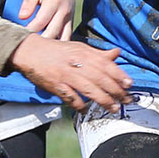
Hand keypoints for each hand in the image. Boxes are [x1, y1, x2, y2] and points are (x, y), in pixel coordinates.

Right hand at [9, 35, 129, 109]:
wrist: (29, 51)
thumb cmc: (57, 51)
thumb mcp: (79, 48)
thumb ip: (98, 54)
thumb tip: (117, 53)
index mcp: (84, 53)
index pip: (106, 65)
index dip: (119, 75)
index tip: (129, 85)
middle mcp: (77, 64)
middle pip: (101, 79)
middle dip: (116, 91)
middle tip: (126, 100)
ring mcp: (66, 75)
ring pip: (89, 89)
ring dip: (103, 100)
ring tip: (113, 108)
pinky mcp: (55, 85)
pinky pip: (70, 97)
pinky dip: (79, 104)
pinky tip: (85, 110)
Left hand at [16, 0, 76, 41]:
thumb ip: (29, 3)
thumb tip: (22, 17)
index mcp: (54, 4)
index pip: (40, 22)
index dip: (29, 31)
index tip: (20, 36)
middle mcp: (64, 13)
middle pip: (52, 33)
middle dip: (40, 41)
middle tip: (29, 47)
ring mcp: (69, 18)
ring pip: (63, 38)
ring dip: (52, 45)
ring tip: (41, 50)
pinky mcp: (71, 22)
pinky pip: (67, 36)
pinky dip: (60, 43)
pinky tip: (50, 47)